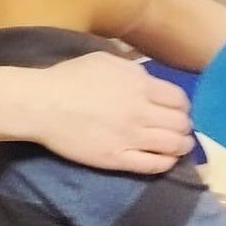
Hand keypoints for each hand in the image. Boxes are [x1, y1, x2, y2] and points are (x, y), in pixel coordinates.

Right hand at [32, 52, 192, 172]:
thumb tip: (149, 78)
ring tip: (181, 146)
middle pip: (181, 123)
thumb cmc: (69, 78)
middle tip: (180, 130)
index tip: (179, 111)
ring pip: (173, 145)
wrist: (41, 104)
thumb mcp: (105, 60)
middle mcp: (141, 111)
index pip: (179, 99)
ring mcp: (131, 137)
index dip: (183, 107)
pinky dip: (167, 163)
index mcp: (139, 85)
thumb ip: (132, 69)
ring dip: (182, 146)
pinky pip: (154, 165)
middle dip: (185, 127)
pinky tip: (167, 160)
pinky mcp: (118, 158)